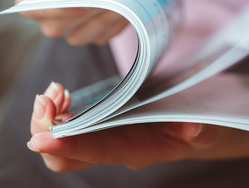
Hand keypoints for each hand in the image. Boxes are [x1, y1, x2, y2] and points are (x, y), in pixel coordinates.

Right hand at [17, 0, 127, 44]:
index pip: (39, 9)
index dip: (61, 7)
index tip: (82, 0)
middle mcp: (49, 19)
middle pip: (61, 26)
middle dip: (85, 11)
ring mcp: (71, 29)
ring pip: (84, 35)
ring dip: (103, 17)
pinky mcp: (94, 33)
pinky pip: (104, 35)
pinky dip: (116, 22)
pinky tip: (123, 4)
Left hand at [27, 80, 248, 171]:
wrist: (202, 123)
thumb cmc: (203, 123)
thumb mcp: (207, 124)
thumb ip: (200, 129)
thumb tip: (193, 129)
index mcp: (138, 149)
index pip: (96, 153)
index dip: (67, 147)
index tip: (41, 139)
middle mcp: (117, 148)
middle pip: (68, 156)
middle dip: (47, 130)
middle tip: (50, 98)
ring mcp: (109, 138)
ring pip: (64, 141)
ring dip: (49, 119)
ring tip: (54, 92)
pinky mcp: (106, 124)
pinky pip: (72, 126)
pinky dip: (60, 111)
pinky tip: (63, 94)